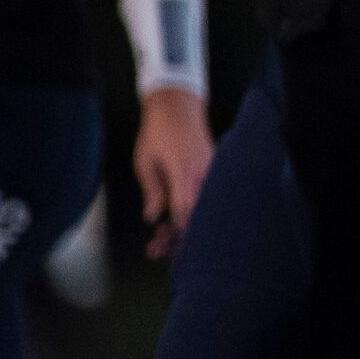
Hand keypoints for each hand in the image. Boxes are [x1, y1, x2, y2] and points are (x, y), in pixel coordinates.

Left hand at [133, 87, 213, 259]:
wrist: (179, 108)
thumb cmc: (157, 134)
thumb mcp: (145, 162)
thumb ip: (153, 191)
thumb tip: (153, 217)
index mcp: (184, 172)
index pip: (186, 210)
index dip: (178, 232)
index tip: (166, 248)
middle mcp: (203, 174)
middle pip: (198, 213)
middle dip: (178, 236)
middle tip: (155, 249)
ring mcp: (212, 172)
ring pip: (204, 207)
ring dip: (184, 225)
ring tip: (161, 240)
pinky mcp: (214, 171)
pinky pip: (207, 196)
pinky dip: (193, 211)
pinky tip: (176, 221)